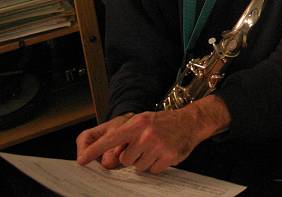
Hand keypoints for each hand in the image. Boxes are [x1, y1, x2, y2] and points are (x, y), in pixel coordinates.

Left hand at [76, 96, 229, 173]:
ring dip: (145, 161)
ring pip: (138, 167)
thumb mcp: (142, 121)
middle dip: (133, 156)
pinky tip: (163, 154)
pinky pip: (152, 170)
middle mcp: (146, 134)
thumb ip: (126, 135)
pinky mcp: (168, 157)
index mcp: (137, 124)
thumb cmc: (163, 122)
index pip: (111, 139)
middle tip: (144, 146)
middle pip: (125, 159)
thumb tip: (109, 155)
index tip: (81, 160)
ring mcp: (158, 146)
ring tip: (155, 149)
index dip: (94, 150)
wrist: (190, 121)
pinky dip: (156, 165)